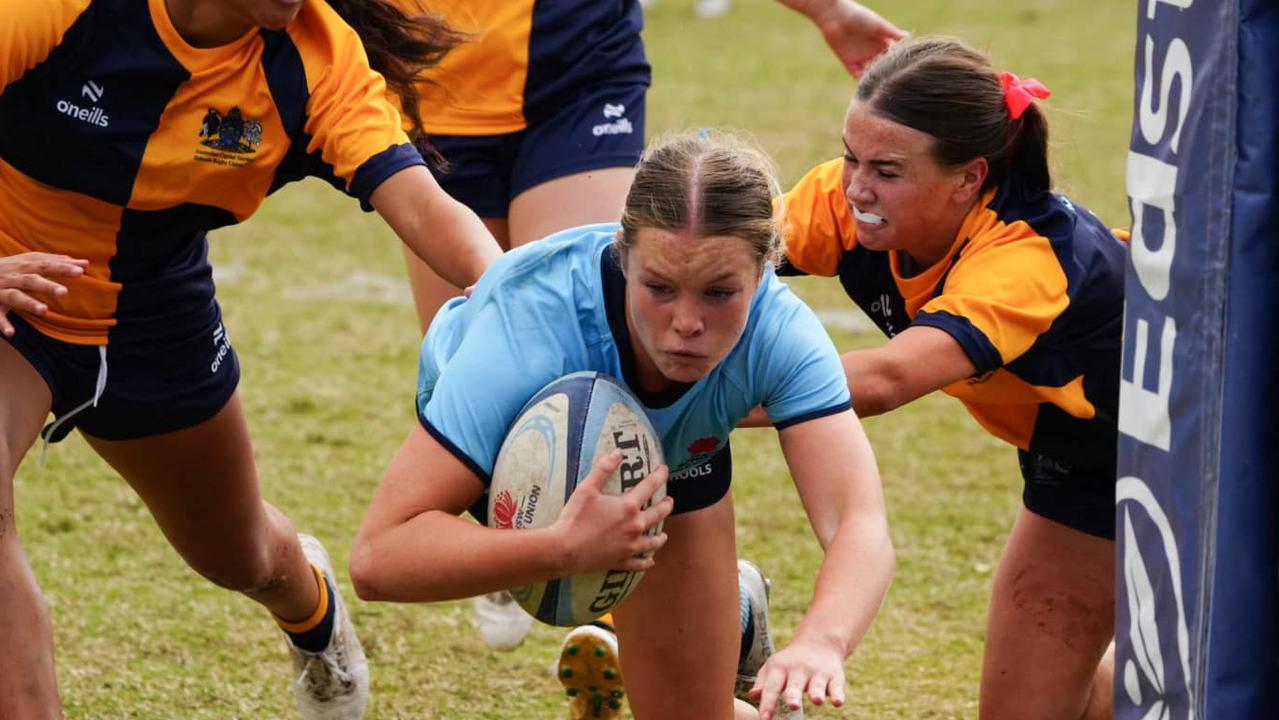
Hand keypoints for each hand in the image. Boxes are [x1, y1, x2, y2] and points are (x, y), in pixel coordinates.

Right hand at [0, 252, 87, 335]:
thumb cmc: (4, 270)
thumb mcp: (26, 263)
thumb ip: (54, 263)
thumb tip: (84, 263)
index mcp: (21, 266)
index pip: (43, 264)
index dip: (61, 266)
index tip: (82, 269)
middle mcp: (11, 276)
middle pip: (30, 279)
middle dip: (47, 285)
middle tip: (65, 292)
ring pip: (14, 296)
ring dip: (28, 303)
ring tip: (44, 311)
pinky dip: (3, 323)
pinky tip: (11, 333)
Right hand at [551, 450, 673, 575]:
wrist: (565, 550)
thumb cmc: (575, 517)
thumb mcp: (587, 489)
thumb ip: (603, 469)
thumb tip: (618, 452)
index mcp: (628, 507)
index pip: (650, 486)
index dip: (659, 476)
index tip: (665, 470)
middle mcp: (635, 526)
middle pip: (658, 514)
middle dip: (666, 505)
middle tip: (669, 501)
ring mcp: (630, 546)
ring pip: (653, 542)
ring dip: (660, 537)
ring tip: (664, 535)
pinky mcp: (621, 561)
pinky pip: (639, 563)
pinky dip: (646, 562)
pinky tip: (650, 561)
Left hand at [748, 636, 846, 718]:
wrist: (818, 643)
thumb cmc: (790, 663)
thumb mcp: (773, 668)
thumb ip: (763, 683)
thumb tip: (752, 696)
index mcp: (780, 669)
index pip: (772, 687)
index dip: (768, 703)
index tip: (764, 719)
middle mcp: (798, 670)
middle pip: (794, 685)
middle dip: (794, 695)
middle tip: (792, 706)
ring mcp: (817, 673)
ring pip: (817, 685)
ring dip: (817, 693)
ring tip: (817, 701)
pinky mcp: (835, 676)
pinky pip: (836, 686)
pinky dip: (838, 694)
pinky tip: (838, 702)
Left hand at [808, 0, 905, 77]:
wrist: (835, 16)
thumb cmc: (859, 16)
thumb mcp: (879, 25)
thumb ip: (893, 33)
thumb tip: (910, 37)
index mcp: (881, 42)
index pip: (892, 56)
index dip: (898, 63)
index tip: (905, 71)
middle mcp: (872, 51)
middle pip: (882, 67)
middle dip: (887, 74)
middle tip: (895, 84)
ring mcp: (860, 57)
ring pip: (870, 72)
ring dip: (875, 79)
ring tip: (882, 87)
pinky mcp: (848, 62)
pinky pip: (856, 74)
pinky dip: (862, 80)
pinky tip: (868, 86)